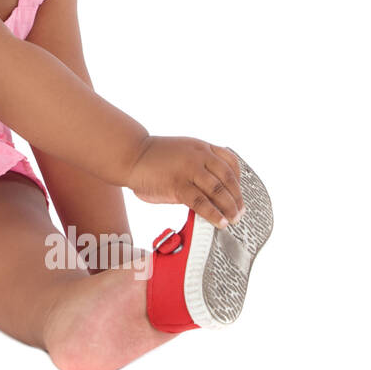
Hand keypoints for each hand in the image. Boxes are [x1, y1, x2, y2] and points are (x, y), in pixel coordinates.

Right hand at [127, 135, 243, 229]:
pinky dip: (213, 213)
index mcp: (201, 148)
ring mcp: (189, 169)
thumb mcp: (182, 152)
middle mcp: (199, 156)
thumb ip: (198, 166)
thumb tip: (211, 191)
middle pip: (228, 179)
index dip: (238, 180)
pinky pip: (201, 202)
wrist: (130, 155)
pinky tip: (219, 222)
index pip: (230, 162)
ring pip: (218, 191)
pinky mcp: (178, 184)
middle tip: (240, 213)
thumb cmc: (153, 157)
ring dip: (229, 208)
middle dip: (237, 198)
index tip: (239, 193)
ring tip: (233, 220)